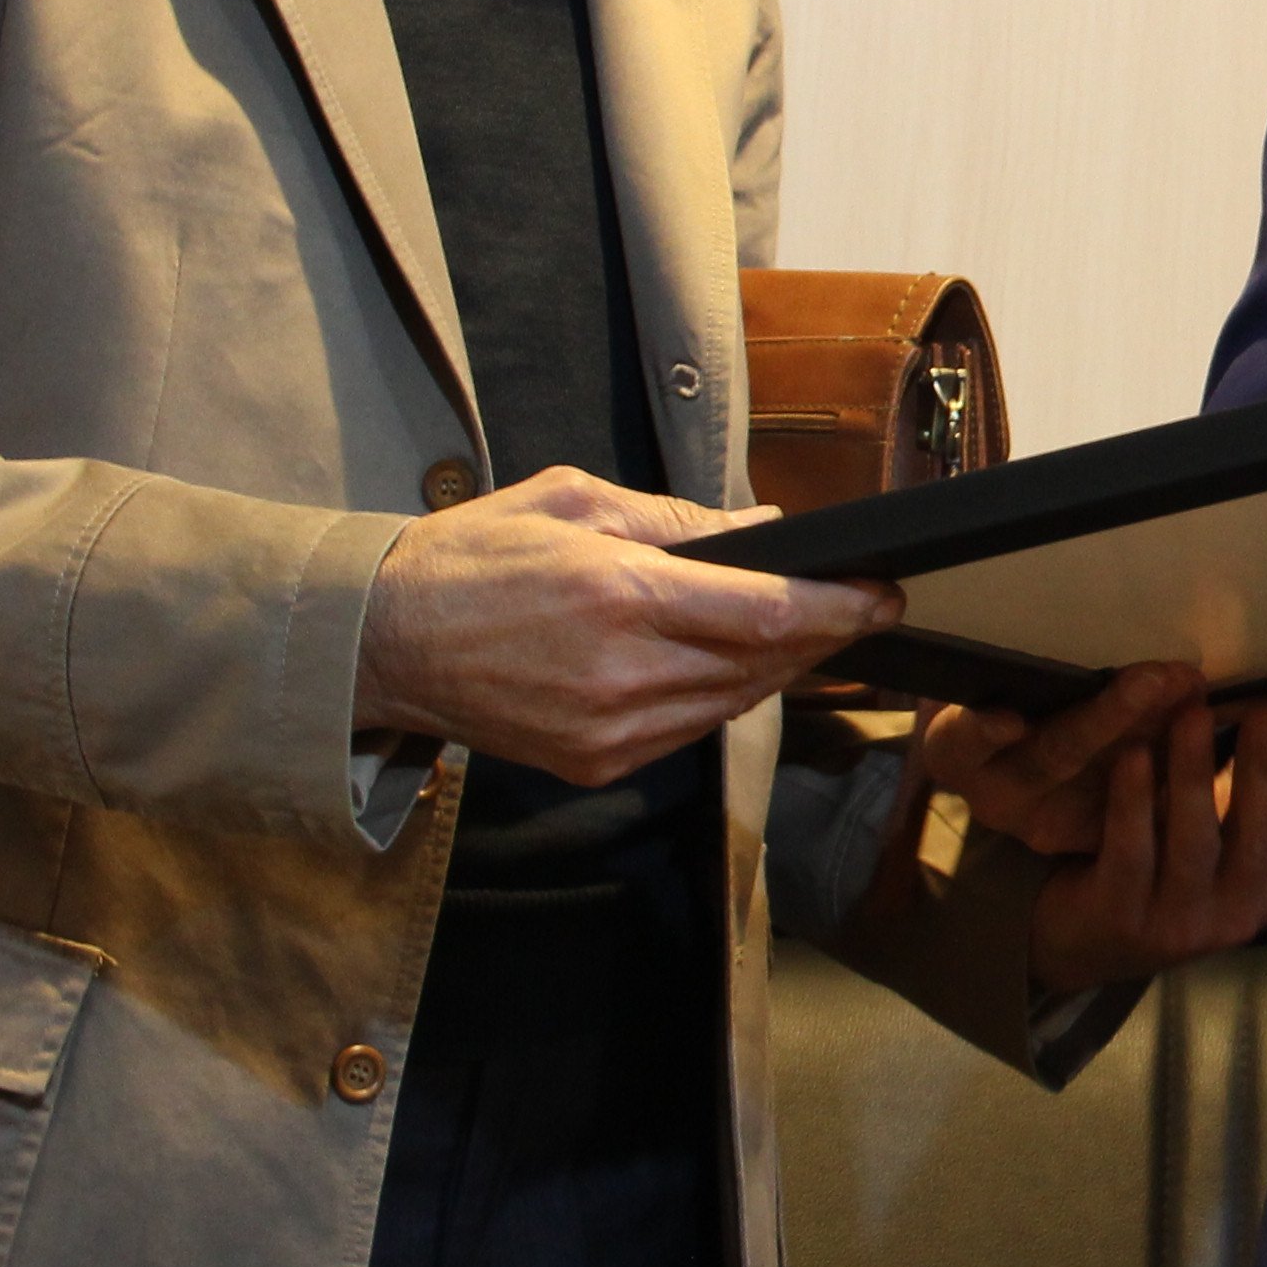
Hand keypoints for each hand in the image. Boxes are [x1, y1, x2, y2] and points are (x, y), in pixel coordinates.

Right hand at [351, 469, 895, 784]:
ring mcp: (609, 730)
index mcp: (619, 596)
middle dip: (821, 636)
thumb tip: (765, 532)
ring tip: (806, 633)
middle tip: (859, 608)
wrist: (384, 641)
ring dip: (778, 670)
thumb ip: (678, 519)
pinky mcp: (594, 763)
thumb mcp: (573, 503)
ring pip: (733, 703)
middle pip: (762, 664)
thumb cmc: (472, 558)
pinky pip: (689, 732)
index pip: (764, 612)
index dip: (837, 608)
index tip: (882, 593)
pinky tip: (735, 668)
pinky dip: (723, 698)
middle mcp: (622, 674)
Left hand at [917, 668, 1266, 997]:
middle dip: (1266, 770)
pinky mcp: (1122, 917)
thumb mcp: (1235, 830)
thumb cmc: (1178, 870)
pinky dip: (1133, 804)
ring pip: (1194, 846)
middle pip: (1262, 837)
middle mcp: (1243, 911)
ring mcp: (1182, 922)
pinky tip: (1133, 755)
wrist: (1093, 943)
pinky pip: (1131, 854)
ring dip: (1195, 776)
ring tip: (1193, 715)